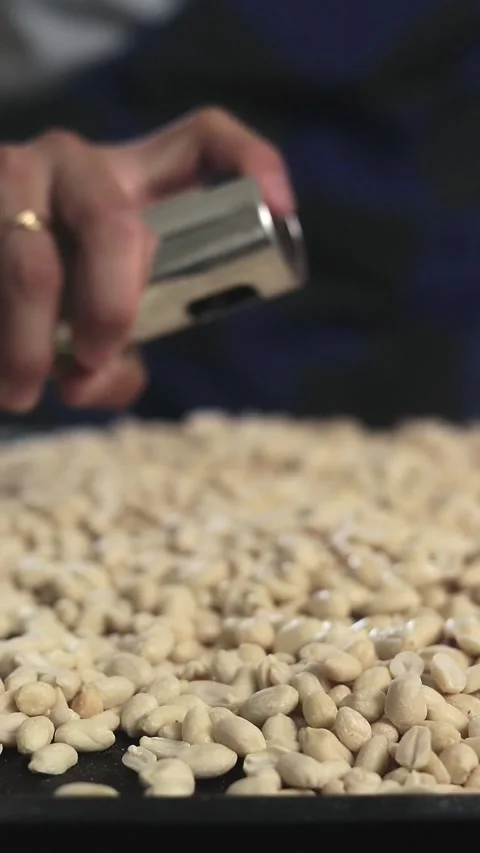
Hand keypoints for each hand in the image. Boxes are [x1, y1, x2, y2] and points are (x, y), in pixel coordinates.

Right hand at [0, 107, 294, 411]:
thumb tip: (86, 381)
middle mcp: (79, 164)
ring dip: (29, 343)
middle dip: (110, 306)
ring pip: (33, 266)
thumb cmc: (55, 306)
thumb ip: (114, 363)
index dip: (250, 161)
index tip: (280, 209)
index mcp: (135, 182)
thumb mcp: (100, 326)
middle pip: (114, 224)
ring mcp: (13, 173)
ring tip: (19, 395)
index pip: (202, 140)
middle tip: (95, 359)